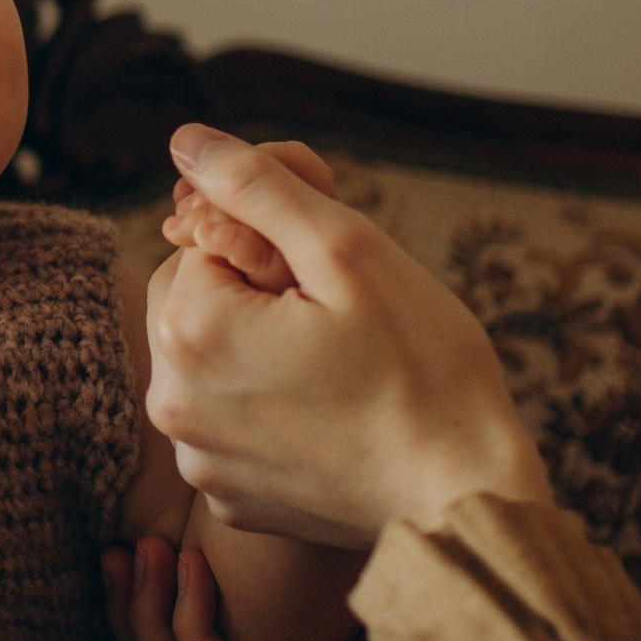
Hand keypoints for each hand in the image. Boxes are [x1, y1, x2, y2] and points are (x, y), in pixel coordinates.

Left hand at [145, 127, 544, 551]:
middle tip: (338, 320)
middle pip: (195, 300)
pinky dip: (268, 412)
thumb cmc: (423, 369)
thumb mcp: (347, 249)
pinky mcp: (230, 500)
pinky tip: (333, 419)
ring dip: (257, 349)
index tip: (333, 276)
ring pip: (212, 364)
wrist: (468, 500)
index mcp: (189, 330)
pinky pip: (232, 426)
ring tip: (339, 370)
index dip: (271, 242)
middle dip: (253, 293)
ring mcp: (198, 461)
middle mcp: (172, 403)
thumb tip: (187, 140)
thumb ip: (257, 186)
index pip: (203, 238)